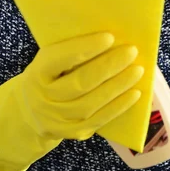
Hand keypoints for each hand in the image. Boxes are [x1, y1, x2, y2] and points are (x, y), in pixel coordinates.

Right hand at [18, 31, 143, 140]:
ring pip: (91, 103)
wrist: (32, 113)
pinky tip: (135, 93)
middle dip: (108, 66)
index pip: (60, 59)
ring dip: (118, 86)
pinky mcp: (73, 133)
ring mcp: (58, 119)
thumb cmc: (50, 76)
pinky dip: (118, 106)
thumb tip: (108, 37)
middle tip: (131, 51)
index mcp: (37, 73)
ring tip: (137, 70)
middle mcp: (44, 98)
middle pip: (79, 83)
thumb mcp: (49, 61)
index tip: (109, 37)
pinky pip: (99, 120)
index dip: (85, 48)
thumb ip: (70, 50)